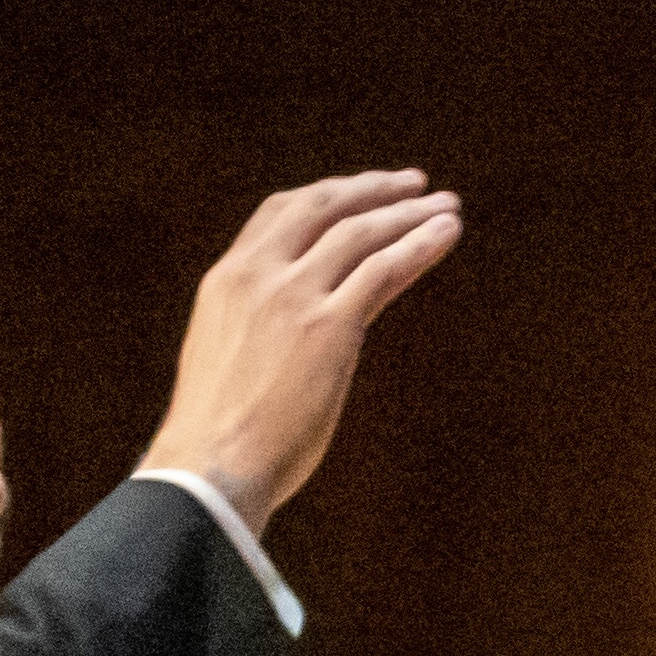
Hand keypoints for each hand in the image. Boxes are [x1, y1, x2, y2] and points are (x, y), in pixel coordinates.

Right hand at [134, 170, 464, 524]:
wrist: (208, 471)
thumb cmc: (213, 440)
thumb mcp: (225, 363)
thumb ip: (253, 333)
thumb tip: (283, 346)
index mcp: (226, 281)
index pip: (281, 214)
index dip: (327, 198)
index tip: (358, 194)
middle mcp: (258, 276)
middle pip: (323, 208)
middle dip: (372, 190)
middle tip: (414, 184)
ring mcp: (294, 297)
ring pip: (361, 233)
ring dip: (409, 215)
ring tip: (447, 208)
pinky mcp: (329, 327)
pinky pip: (384, 269)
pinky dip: (420, 244)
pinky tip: (446, 233)